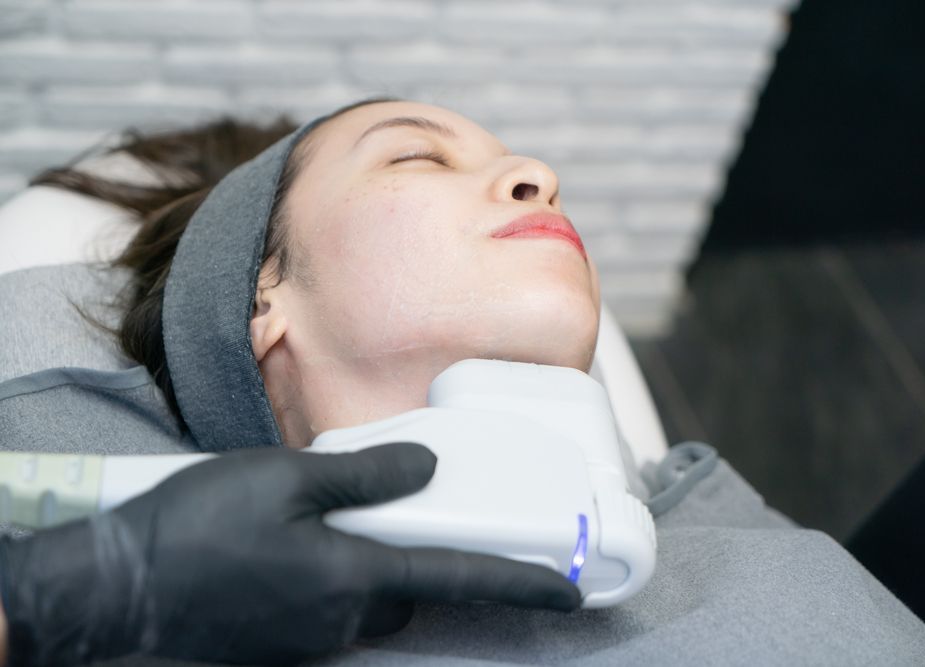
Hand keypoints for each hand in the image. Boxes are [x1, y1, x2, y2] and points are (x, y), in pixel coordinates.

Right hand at [0, 443, 579, 665]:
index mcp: (353, 578)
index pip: (459, 579)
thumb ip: (365, 475)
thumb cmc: (197, 528)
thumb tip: (425, 468)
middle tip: (403, 510)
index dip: (521, 583)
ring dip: (372, 563)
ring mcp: (308, 636)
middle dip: (420, 557)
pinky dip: (336, 575)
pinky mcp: (279, 639)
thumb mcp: (285, 481)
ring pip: (369, 598)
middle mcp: (340, 618)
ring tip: (335, 516)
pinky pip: (332, 606)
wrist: (116, 586)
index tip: (568, 591)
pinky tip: (296, 543)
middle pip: (411, 589)